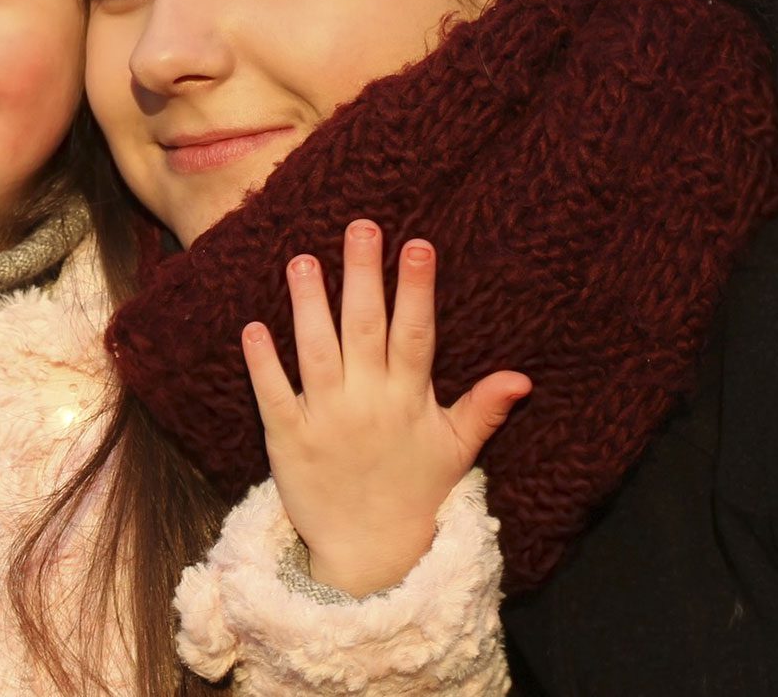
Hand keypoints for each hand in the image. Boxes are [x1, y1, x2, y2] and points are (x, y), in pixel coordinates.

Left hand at [242, 220, 529, 597]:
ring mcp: (327, 420)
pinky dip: (263, 363)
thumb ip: (484, 408)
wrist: (370, 552)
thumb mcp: (456, 450)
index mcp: (409, 399)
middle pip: (365, 328)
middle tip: (359, 225)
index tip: (418, 243)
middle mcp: (368, 403)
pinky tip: (253, 326)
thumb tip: (524, 377)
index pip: (416, 333)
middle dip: (364, 275)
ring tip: (303, 260)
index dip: (417, 288)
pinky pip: (274, 395)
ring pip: (316, 352)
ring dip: (309, 305)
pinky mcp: (288, 440)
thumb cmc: (416, 491)